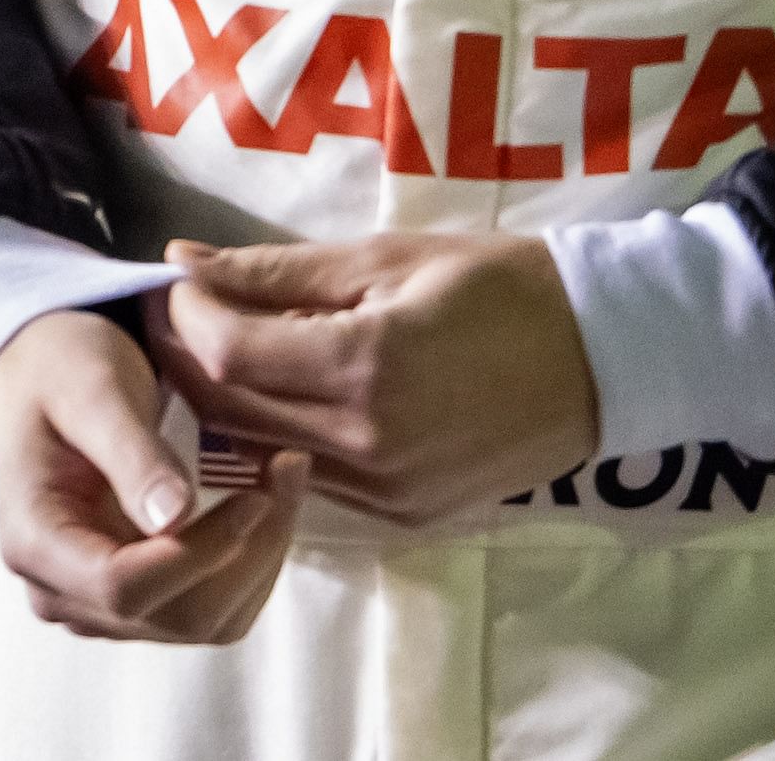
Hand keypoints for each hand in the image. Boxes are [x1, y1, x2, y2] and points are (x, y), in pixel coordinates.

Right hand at [0, 305, 309, 644]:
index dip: (200, 552)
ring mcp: (99, 603)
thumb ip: (130, 452)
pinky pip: (212, 609)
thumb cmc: (59, 367)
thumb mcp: (90, 388)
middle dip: (247, 552)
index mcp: (32, 541)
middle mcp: (59, 590)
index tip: (256, 495)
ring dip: (259, 559)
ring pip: (204, 621)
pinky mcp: (138, 598)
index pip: (123, 588)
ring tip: (285, 480)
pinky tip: (265, 505)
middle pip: (175, 614)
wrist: (44, 374)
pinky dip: (251, 564)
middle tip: (289, 469)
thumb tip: (175, 519)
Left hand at [147, 232, 594, 525]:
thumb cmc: (499, 285)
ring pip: (264, 452)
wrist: (603, 358)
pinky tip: (282, 392)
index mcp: (366, 368)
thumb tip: (183, 260)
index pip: (228, 354)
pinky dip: (281, 435)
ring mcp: (388, 491)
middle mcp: (369, 444)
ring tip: (219, 345)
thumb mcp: (386, 258)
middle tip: (172, 312)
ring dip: (227, 402)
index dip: (183, 316)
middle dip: (187, 359)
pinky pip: (313, 478)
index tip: (171, 279)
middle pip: (231, 411)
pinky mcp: (405, 516)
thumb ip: (276, 270)